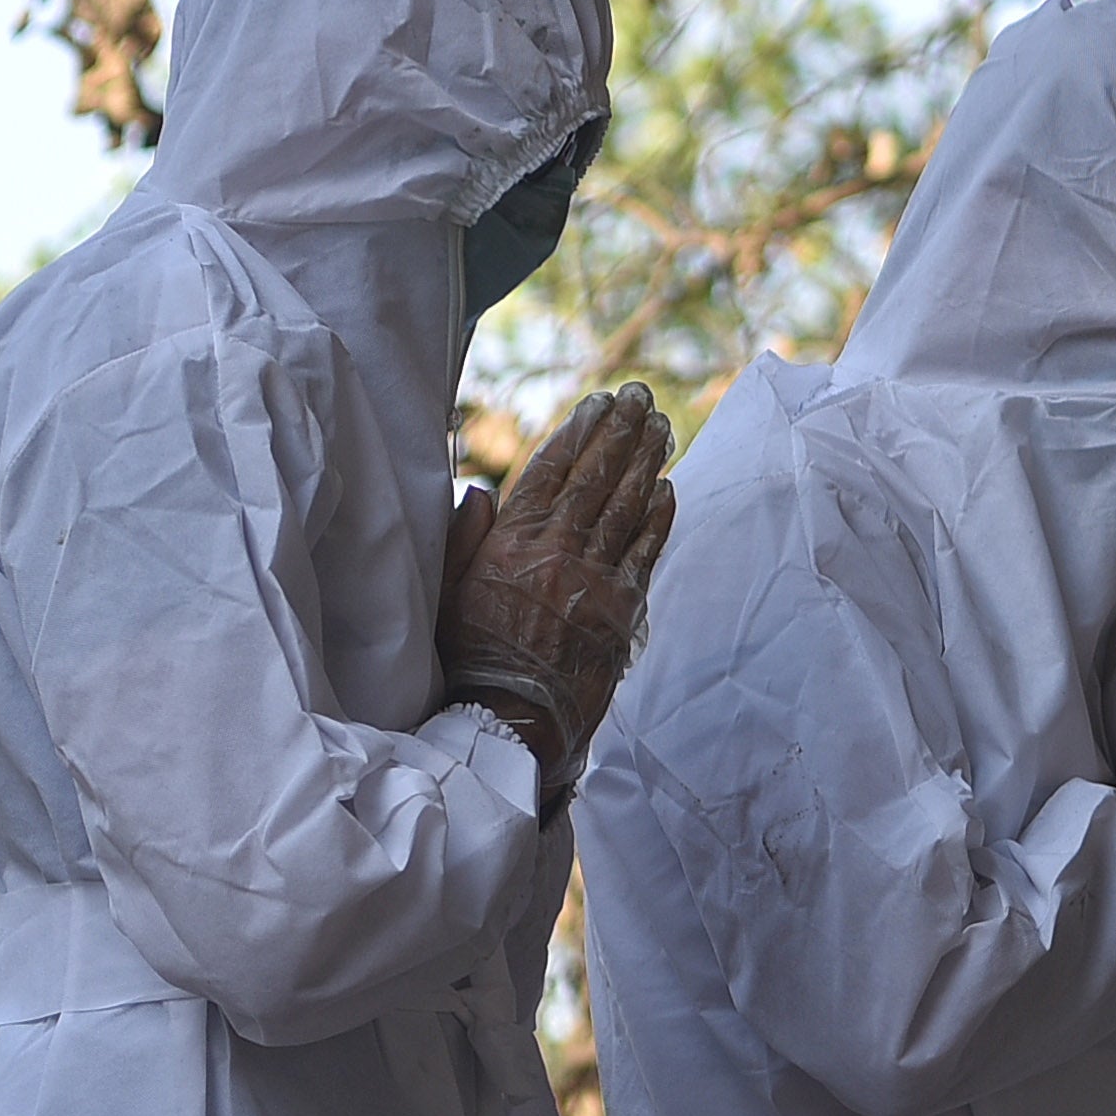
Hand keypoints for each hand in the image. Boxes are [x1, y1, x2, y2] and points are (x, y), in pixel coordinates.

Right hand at [435, 384, 676, 809]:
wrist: (514, 716)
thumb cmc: (471, 655)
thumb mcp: (448, 589)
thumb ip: (466, 537)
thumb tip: (480, 492)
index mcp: (513, 540)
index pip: (552, 471)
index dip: (579, 433)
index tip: (599, 403)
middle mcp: (559, 551)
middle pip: (596, 479)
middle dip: (620, 434)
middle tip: (641, 399)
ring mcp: (595, 578)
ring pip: (626, 507)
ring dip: (646, 463)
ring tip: (661, 429)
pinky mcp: (622, 609)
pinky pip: (646, 552)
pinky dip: (658, 518)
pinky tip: (668, 489)